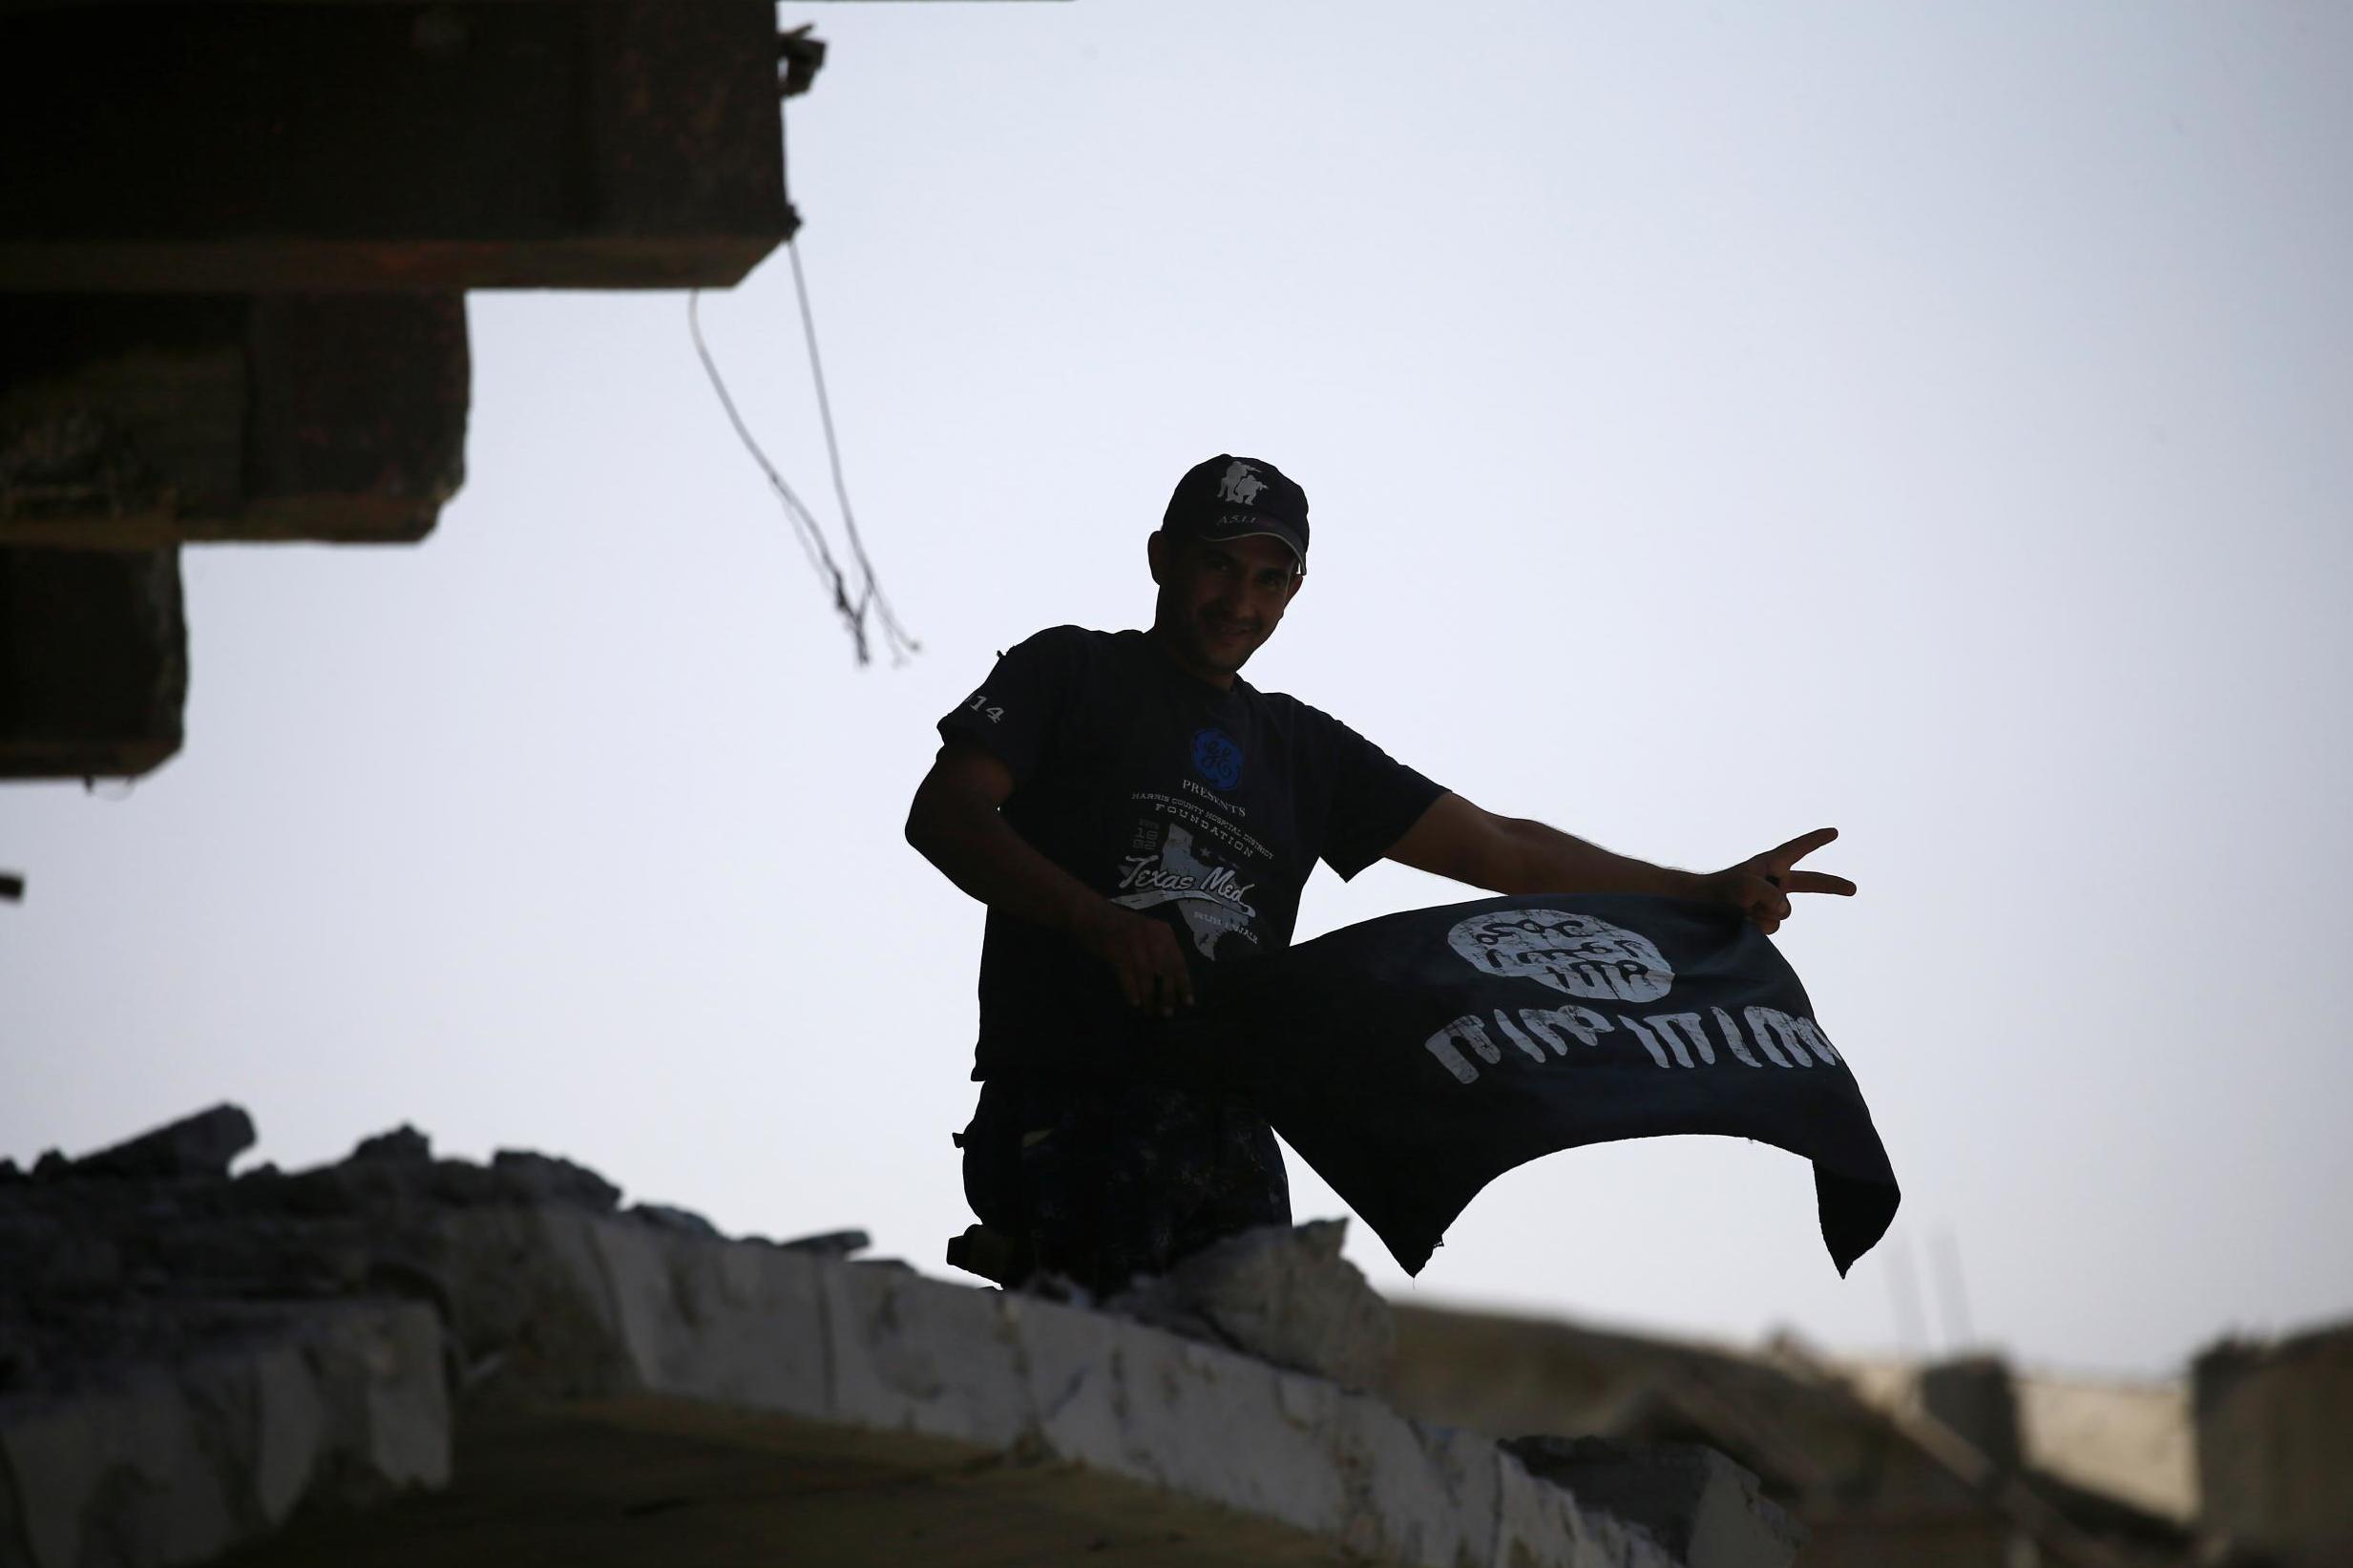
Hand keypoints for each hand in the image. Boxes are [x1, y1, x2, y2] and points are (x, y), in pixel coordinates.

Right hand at [1071, 900, 1197, 1016]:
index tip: (1188, 1002)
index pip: (1179, 960)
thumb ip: (1160, 955)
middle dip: (1167, 993)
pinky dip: (1131, 989)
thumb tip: (1172, 986)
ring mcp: (1132, 939)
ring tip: (1149, 1011)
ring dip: (1149, 995)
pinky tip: (1134, 1002)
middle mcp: (1151, 933)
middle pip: (1164, 968)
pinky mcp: (1115, 946)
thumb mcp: (1147, 937)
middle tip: (1167, 1013)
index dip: (1184, 983)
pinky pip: (1127, 972)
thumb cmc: (1122, 930)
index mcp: (1163, 932)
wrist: (1092, 914)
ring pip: (1146, 973)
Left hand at [1703, 827, 1855, 934]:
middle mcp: (1773, 881)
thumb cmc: (1719, 890)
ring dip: (1765, 914)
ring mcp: (1768, 901)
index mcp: (1770, 864)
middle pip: (1810, 883)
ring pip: (1784, 912)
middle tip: (1853, 889)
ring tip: (1743, 910)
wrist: (1697, 909)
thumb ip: (1772, 895)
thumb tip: (1785, 910)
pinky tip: (1743, 922)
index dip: (1816, 840)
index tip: (1834, 832)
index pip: (1798, 849)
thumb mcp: (1746, 886)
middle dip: (1832, 885)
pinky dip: (1760, 926)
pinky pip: (1772, 926)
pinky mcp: (1761, 919)